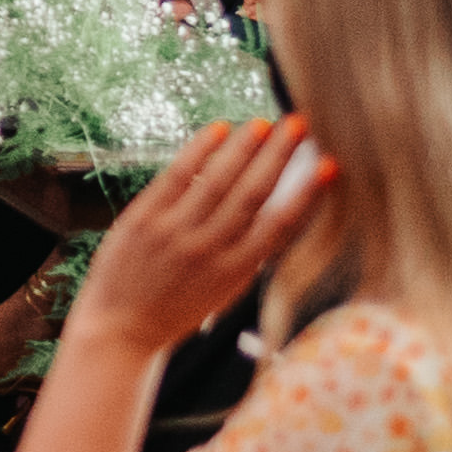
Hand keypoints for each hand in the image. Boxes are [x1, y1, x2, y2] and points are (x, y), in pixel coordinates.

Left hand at [72, 115, 324, 363]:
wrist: (123, 328)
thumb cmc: (179, 308)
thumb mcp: (227, 290)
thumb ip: (251, 254)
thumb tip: (282, 213)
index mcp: (237, 270)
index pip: (282, 223)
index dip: (308, 191)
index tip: (329, 165)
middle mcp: (209, 249)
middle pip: (254, 192)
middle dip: (279, 155)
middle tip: (298, 125)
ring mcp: (174, 232)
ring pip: (218, 179)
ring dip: (245, 146)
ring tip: (263, 123)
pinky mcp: (143, 219)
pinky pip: (176, 175)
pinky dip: (199, 150)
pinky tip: (218, 129)